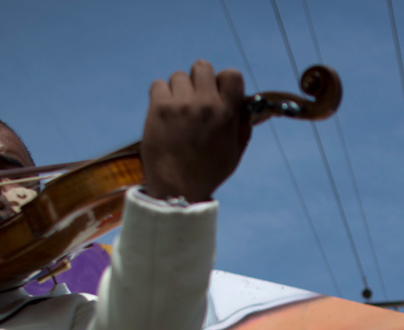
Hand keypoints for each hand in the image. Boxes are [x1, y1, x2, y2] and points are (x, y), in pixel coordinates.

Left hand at [140, 60, 251, 203]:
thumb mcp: (235, 151)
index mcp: (227, 113)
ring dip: (178, 90)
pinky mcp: (159, 108)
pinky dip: (161, 96)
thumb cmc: (208, 172)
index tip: (217, 94)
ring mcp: (181, 104)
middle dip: (199, 81)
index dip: (223, 81)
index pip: (231, 74)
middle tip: (195, 99)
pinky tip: (164, 113)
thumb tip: (244, 106)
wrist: (177, 188)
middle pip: (202, 67)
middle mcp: (205, 104)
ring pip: (178, 76)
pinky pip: (159, 85)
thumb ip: (241, 126)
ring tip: (178, 111)